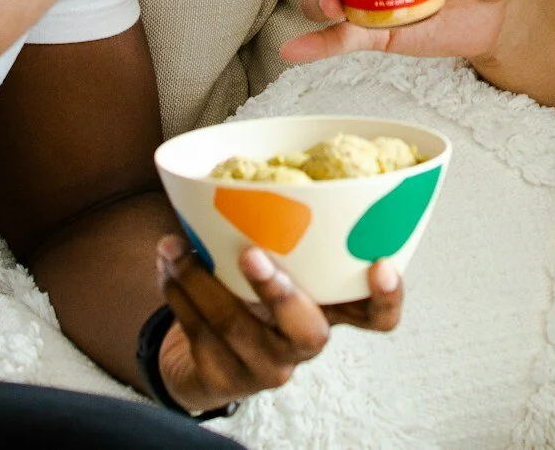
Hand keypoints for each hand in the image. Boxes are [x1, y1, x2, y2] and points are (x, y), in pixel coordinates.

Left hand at [154, 233, 402, 413]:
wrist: (207, 356)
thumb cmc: (252, 290)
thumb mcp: (279, 262)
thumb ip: (281, 231)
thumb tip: (249, 176)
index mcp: (330, 309)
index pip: (377, 317)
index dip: (387, 297)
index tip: (380, 264)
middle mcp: (304, 342)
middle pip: (308, 333)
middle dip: (279, 293)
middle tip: (252, 255)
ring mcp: (267, 367)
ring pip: (236, 327)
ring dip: (199, 279)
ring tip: (174, 246)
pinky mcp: (226, 377)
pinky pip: (199, 332)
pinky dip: (178, 291)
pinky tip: (167, 265)